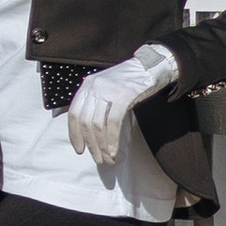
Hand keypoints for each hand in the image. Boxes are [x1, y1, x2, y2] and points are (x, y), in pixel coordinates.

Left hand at [66, 42, 178, 156]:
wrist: (150, 67)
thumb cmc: (129, 82)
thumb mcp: (106, 88)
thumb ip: (95, 103)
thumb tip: (88, 132)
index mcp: (88, 84)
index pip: (74, 113)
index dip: (74, 134)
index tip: (79, 149)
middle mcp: (94, 86)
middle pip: (85, 121)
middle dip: (90, 144)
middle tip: (97, 159)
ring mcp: (108, 90)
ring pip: (98, 125)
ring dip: (101, 146)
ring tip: (107, 159)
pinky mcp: (123, 95)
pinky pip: (113, 123)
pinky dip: (112, 140)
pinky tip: (114, 150)